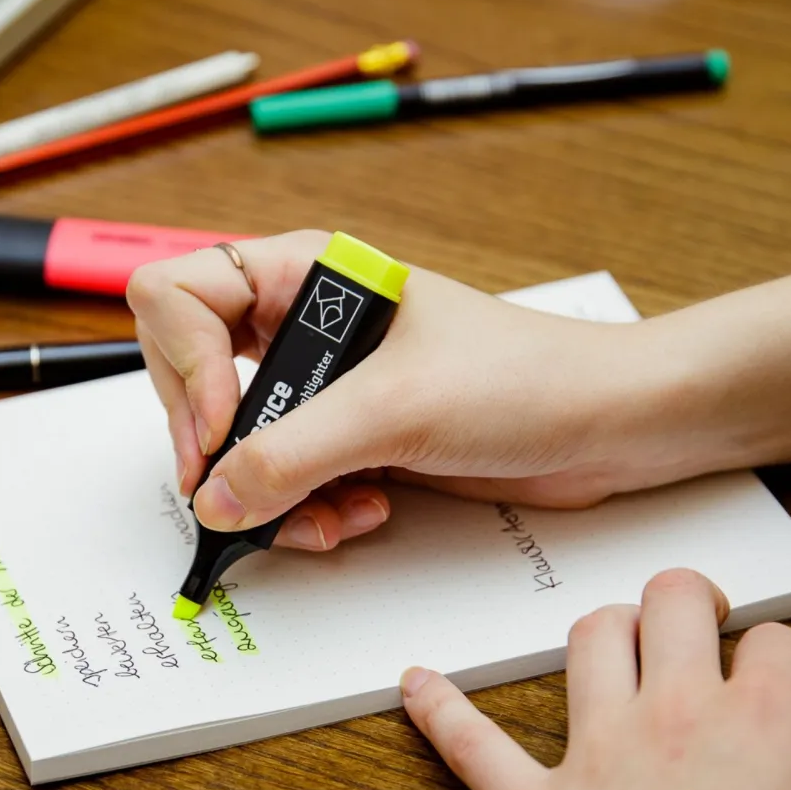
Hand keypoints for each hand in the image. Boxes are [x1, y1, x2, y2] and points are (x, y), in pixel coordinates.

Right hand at [127, 230, 684, 550]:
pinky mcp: (351, 440)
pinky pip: (285, 483)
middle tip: (237, 491)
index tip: (221, 426)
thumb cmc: (529, 378)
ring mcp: (326, 389)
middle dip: (218, 448)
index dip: (184, 366)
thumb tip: (214, 497)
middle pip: (190, 380)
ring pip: (235, 445)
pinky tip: (363, 513)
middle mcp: (306, 326)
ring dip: (271, 495)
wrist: (610, 427)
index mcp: (308, 275)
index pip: (180, 296)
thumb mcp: (398, 409)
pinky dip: (309, 512)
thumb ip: (292, 454)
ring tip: (331, 514)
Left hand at [401, 568, 790, 789]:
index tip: (790, 687)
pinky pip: (473, 744)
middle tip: (702, 628)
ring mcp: (600, 756)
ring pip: (590, 638)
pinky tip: (416, 685)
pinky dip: (441, 712)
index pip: (781, 643)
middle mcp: (679, 719)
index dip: (787, 662)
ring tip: (622, 648)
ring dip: (606, 635)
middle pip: (674, 601)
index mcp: (771, 726)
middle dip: (691, 605)